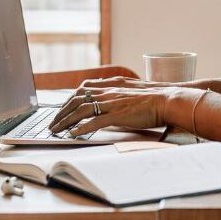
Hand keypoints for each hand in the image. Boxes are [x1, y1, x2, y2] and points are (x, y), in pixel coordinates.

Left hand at [49, 76, 198, 136]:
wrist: (168, 99)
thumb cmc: (154, 97)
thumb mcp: (131, 91)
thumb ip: (118, 94)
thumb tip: (109, 102)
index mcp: (110, 85)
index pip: (81, 90)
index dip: (68, 100)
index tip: (61, 110)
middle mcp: (107, 92)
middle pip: (76, 100)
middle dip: (61, 112)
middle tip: (53, 124)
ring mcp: (111, 103)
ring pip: (81, 110)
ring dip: (65, 121)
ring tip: (56, 131)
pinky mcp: (117, 115)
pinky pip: (94, 122)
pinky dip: (81, 128)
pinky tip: (73, 134)